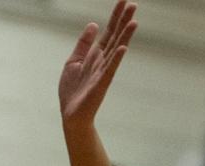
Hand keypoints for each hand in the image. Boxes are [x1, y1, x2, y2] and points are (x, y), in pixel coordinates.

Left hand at [59, 2, 137, 126]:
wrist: (70, 116)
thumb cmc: (71, 92)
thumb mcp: (73, 61)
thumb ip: (83, 44)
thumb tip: (93, 24)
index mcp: (95, 55)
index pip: (108, 32)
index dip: (115, 17)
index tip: (123, 1)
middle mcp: (102, 61)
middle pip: (115, 37)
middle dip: (123, 22)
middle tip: (133, 5)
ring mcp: (103, 72)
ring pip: (115, 51)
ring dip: (125, 37)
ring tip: (133, 22)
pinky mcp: (100, 85)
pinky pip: (109, 70)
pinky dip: (116, 59)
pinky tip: (122, 48)